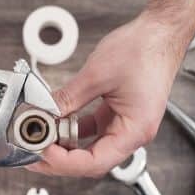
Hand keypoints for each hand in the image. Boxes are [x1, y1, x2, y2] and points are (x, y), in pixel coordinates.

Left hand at [28, 0, 194, 176]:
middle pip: (91, 160)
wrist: (160, 32)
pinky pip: (92, 130)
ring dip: (65, 147)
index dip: (65, 162)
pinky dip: (73, 130)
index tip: (43, 152)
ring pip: (90, 148)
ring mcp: (125, 124)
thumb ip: (68, 98)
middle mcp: (132, 132)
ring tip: (41, 140)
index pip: (95, 162)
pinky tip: (56, 124)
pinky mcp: (117, 114)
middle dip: (60, 160)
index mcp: (135, 130)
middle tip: (34, 154)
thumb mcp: (97, 74)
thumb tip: (44, 113)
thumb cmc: (144, 50)